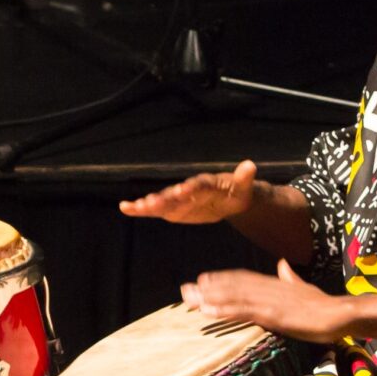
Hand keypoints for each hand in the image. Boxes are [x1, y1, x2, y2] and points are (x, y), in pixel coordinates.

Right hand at [120, 159, 260, 225]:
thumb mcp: (244, 188)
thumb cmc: (236, 193)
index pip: (198, 185)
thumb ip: (244, 178)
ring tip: (136, 207)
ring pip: (163, 201)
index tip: (183, 190)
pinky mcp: (172, 209)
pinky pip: (155, 210)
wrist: (227, 199)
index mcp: (206, 184)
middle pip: (175, 194)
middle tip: (150, 203)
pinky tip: (125, 208)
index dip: (191, 188)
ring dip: (149, 204)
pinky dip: (140, 209)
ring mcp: (178, 199)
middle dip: (164, 198)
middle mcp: (188, 189)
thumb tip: (250, 165)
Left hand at [180, 261, 348, 343]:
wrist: (341, 314)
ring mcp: (270, 301)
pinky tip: (208, 311)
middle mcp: (268, 288)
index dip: (221, 279)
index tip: (202, 280)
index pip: (242, 278)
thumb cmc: (324, 306)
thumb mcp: (304, 288)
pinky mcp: (274, 315)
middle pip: (232, 285)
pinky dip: (224, 310)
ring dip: (209, 298)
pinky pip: (243, 311)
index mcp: (274, 282)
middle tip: (184, 291)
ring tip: (189, 299)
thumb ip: (290, 277)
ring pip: (233, 296)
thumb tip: (283, 265)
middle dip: (207, 288)